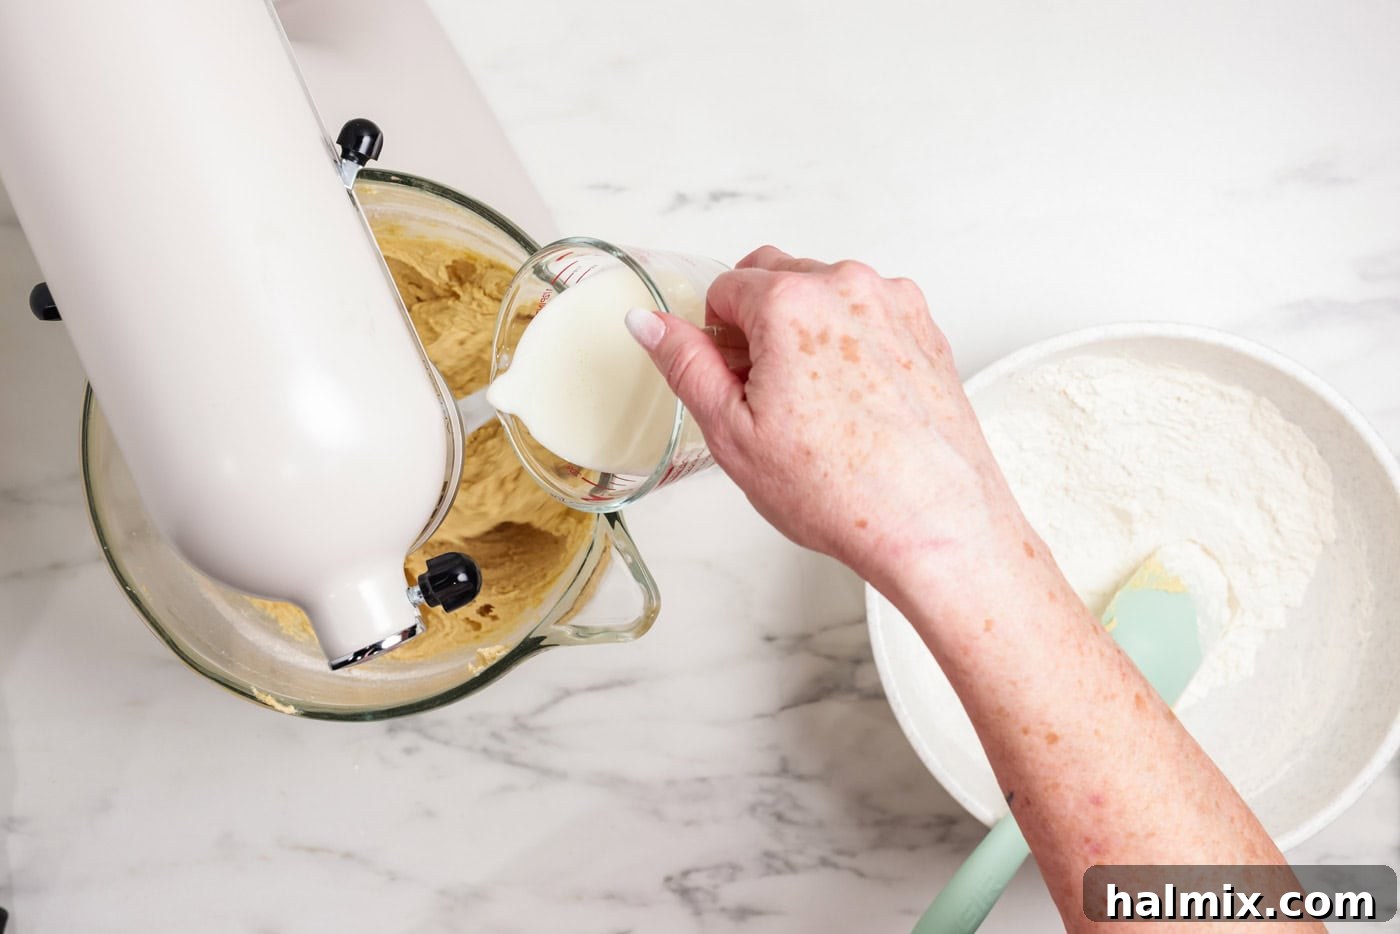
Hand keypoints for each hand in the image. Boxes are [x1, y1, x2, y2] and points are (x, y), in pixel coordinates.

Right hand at [625, 246, 1029, 596]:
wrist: (936, 526)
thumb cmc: (841, 492)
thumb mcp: (733, 434)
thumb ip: (685, 365)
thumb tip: (647, 323)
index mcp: (792, 302)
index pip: (725, 287)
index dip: (716, 336)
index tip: (732, 381)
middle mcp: (848, 286)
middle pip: (777, 276)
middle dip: (759, 325)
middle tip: (765, 397)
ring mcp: (896, 305)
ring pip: (825, 294)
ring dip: (806, 332)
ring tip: (815, 407)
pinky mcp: (927, 330)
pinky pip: (869, 316)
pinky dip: (850, 344)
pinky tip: (853, 405)